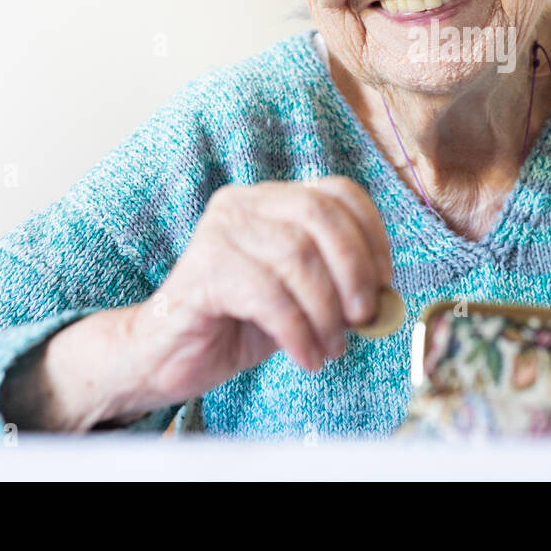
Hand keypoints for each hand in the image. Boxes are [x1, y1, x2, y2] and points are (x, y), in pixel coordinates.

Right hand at [15, 177, 393, 430]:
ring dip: (326, 313)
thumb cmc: (240, 322)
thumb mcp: (302, 297)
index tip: (384, 282)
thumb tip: (384, 297)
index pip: (339, 192)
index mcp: (273, 198)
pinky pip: (268, 296)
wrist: (167, 354)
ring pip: (297, 259)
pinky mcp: (202, 272)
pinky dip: (298, 331)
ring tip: (330, 348)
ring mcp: (219, 233)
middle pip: (321, 218)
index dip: (372, 235)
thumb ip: (339, 286)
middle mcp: (245, 203)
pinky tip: (306, 357)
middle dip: (354, 271)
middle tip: (363, 317)